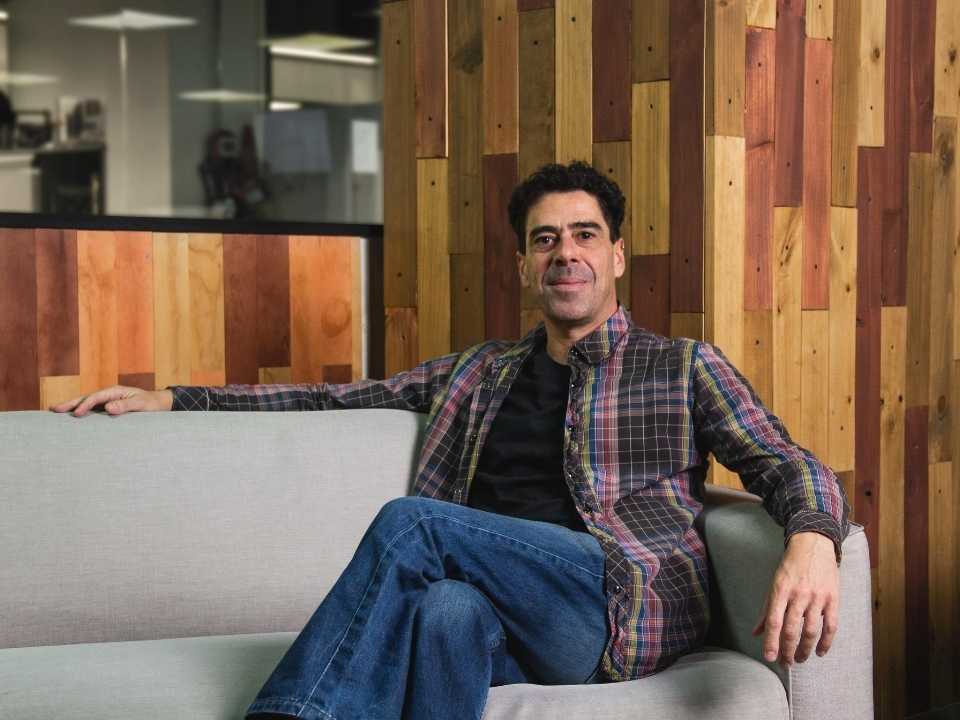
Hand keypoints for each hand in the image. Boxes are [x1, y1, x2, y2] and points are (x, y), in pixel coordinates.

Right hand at [50, 386, 173, 415]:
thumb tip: (108, 408)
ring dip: (73, 407)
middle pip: (86, 398)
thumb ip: (125, 406)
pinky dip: (81, 411)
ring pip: (87, 403)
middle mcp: (109, 395)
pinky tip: (73, 417)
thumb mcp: (141, 404)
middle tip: (54, 409)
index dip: (85, 405)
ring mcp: (108, 401)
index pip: (96, 398)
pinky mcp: (109, 408)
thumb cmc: (151, 404)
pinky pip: (92, 409)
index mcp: (115, 391)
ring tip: (56, 412)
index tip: (77, 414)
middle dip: (70, 403)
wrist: (159, 403)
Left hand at [751, 531, 838, 667]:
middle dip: (787, 650)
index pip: (774, 621)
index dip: (771, 642)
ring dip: (805, 650)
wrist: (813, 545)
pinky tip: (820, 652)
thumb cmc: (791, 566)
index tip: (769, 657)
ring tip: (799, 659)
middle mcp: (798, 594)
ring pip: (811, 631)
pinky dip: (826, 642)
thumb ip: (766, 610)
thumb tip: (756, 632)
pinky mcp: (832, 599)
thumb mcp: (774, 583)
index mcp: (780, 590)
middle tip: (785, 663)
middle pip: (792, 629)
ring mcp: (817, 597)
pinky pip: (831, 626)